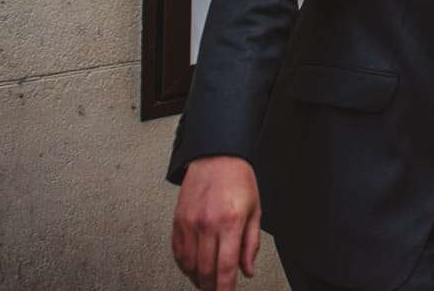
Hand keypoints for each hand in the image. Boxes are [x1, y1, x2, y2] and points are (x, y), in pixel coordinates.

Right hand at [171, 155, 260, 290]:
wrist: (216, 155)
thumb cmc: (239, 180)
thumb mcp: (255, 211)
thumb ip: (251, 244)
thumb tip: (247, 271)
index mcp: (230, 222)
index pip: (225, 267)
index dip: (225, 289)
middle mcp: (207, 224)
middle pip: (205, 271)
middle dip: (212, 287)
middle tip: (218, 289)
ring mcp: (189, 223)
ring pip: (189, 266)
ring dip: (198, 279)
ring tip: (207, 281)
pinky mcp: (178, 221)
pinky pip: (178, 253)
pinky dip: (185, 266)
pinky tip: (194, 267)